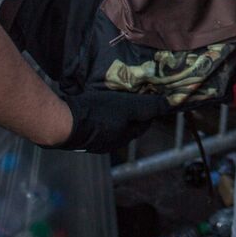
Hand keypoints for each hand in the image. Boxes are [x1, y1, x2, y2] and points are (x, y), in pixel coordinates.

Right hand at [50, 87, 171, 152]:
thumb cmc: (98, 114)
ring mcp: (93, 140)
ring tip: (113, 95)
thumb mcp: (129, 107)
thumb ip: (150, 106)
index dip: (149, 110)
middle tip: (131, 93)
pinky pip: (94, 122)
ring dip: (114, 111)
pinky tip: (94, 102)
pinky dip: (99, 113)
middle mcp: (110, 143)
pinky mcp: (79, 134)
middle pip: (127, 124)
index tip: (150, 96)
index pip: (144, 124)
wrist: (62, 123)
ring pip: (110, 123)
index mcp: (124, 137)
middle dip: (132, 111)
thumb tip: (173, 103)